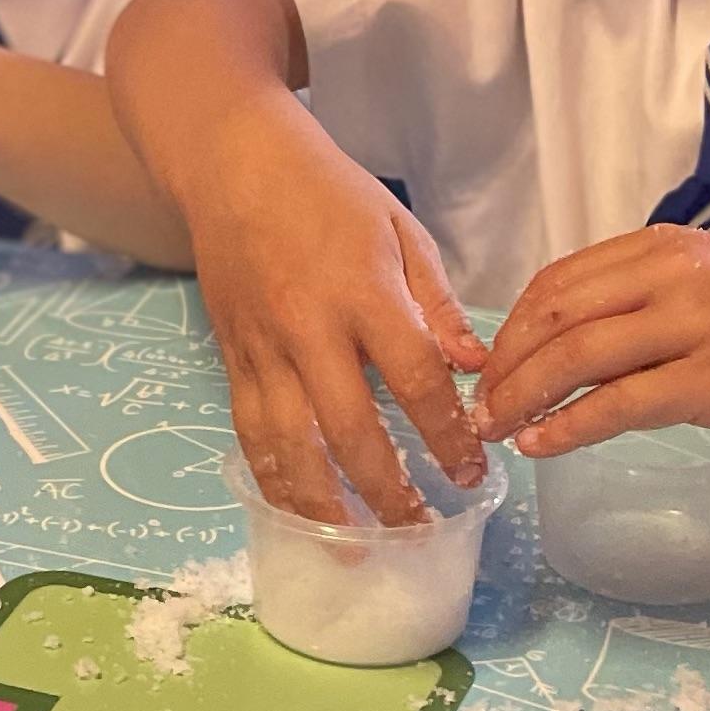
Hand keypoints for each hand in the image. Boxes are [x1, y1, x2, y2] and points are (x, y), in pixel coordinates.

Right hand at [186, 114, 489, 524]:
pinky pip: (249, 432)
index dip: (446, 435)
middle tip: (419, 528)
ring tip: (353, 546)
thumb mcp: (401, 232)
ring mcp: (261, 348)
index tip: (475, 474)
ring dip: (321, 503)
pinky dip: (272, 477)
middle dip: (387, 489)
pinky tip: (296, 510)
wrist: (232, 164)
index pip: (412, 381)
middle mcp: (306, 329)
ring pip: (288, 444)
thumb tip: (478, 368)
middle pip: (347, 430)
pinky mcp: (231, 358)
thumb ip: (438, 305)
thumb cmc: (328, 192)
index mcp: (362, 292)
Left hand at [480, 226, 709, 450]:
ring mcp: (692, 324)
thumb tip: (558, 344)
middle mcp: (671, 274)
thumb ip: (638, 301)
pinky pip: (616, 405)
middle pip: (552, 318)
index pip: (555, 283)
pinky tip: (540, 446)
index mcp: (661, 247)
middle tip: (478, 408)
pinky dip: (566, 427)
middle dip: (502, 367)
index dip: (507, 329)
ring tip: (496, 431)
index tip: (484, 368)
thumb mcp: (705, 285)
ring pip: (575, 358)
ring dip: (522, 397)